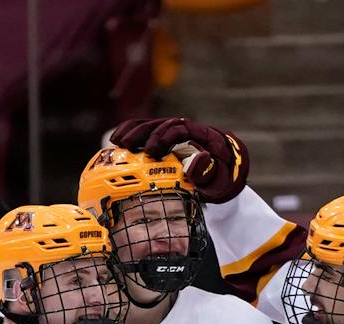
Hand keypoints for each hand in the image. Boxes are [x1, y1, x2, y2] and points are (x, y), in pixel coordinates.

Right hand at [107, 116, 247, 202]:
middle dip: (142, 133)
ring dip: (133, 131)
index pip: (179, 129)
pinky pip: (149, 131)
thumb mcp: (220, 180)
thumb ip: (210, 171)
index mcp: (203, 134)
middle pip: (162, 123)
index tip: (150, 151)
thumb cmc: (223, 179)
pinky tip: (118, 140)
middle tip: (126, 144)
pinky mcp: (168, 138)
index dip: (162, 137)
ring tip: (117, 141)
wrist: (227, 174)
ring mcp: (178, 132)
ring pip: (153, 124)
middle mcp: (189, 128)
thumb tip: (200, 158)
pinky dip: (133, 133)